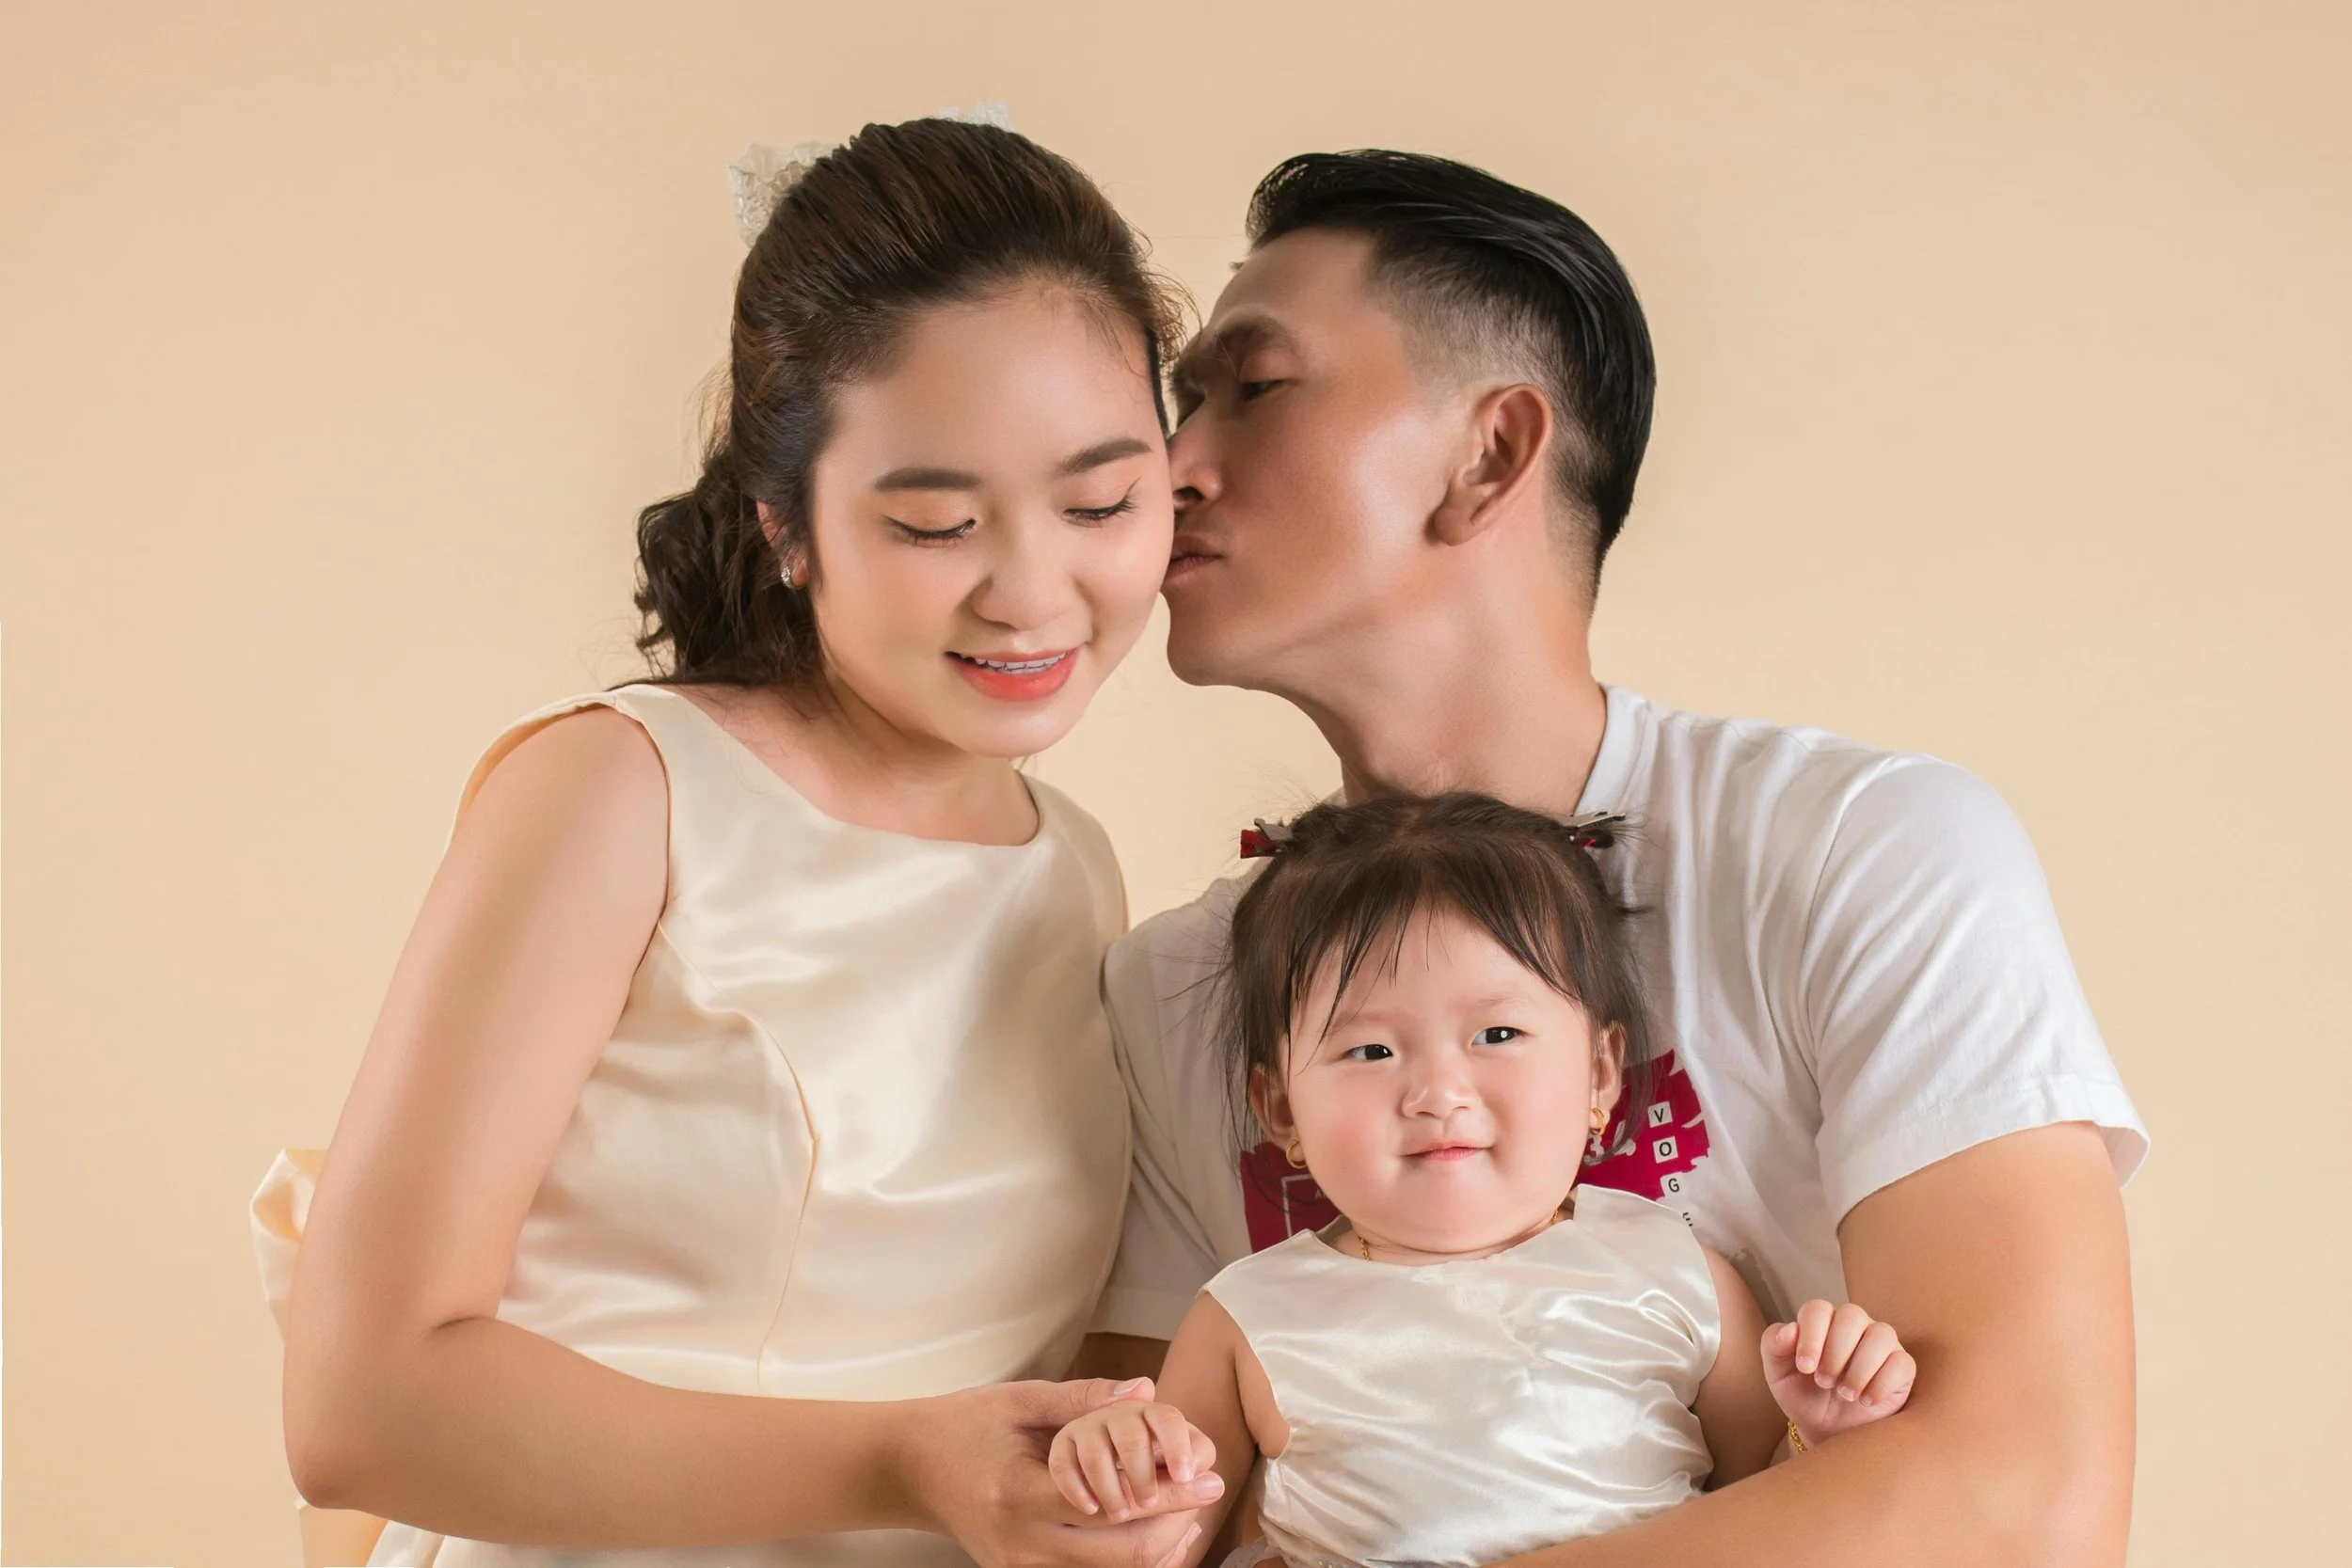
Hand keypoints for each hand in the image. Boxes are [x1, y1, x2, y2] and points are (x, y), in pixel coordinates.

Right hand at [898, 1376, 1222, 1567]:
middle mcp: (1019, 1545)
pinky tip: (1152, 1531)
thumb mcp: (1020, 1399)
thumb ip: (1083, 1397)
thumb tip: (1147, 1391)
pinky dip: (1125, 1558)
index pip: (1111, 1507)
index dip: (1167, 1494)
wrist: (909, 1468)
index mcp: (1018, 1495)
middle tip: (1210, 1492)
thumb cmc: (964, 1424)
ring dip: (1156, 1549)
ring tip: (1190, 1513)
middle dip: (1173, 1526)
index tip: (1210, 1476)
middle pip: (1119, 1556)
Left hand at [1763, 1299, 1916, 1449]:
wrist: (1828, 1432)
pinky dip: (1882, 1383)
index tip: (1805, 1367)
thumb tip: (1789, 1329)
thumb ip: (1774, 1346)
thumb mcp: (1778, 1375)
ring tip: (1845, 1394)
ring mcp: (1881, 1344)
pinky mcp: (1902, 1368)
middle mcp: (1854, 1326)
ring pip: (1881, 1334)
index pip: (1818, 1309)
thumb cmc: (1803, 1396)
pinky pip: (1902, 1362)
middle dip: (1835, 1351)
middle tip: (1823, 1382)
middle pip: (1851, 1315)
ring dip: (1860, 1367)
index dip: (1811, 1335)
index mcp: (1822, 1322)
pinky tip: (1866, 1401)